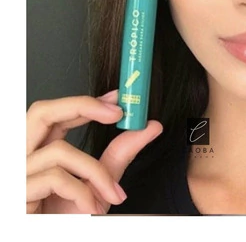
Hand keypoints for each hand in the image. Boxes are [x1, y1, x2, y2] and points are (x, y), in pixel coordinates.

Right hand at [26, 90, 162, 213]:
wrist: (54, 241)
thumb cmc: (68, 221)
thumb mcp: (99, 182)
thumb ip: (120, 153)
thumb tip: (150, 126)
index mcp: (38, 151)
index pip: (54, 113)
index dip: (85, 100)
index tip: (117, 98)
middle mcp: (21, 159)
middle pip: (41, 112)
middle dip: (82, 105)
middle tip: (117, 113)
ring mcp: (16, 176)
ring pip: (58, 150)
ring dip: (95, 171)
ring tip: (111, 193)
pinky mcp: (17, 195)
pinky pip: (56, 178)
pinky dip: (83, 191)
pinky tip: (91, 207)